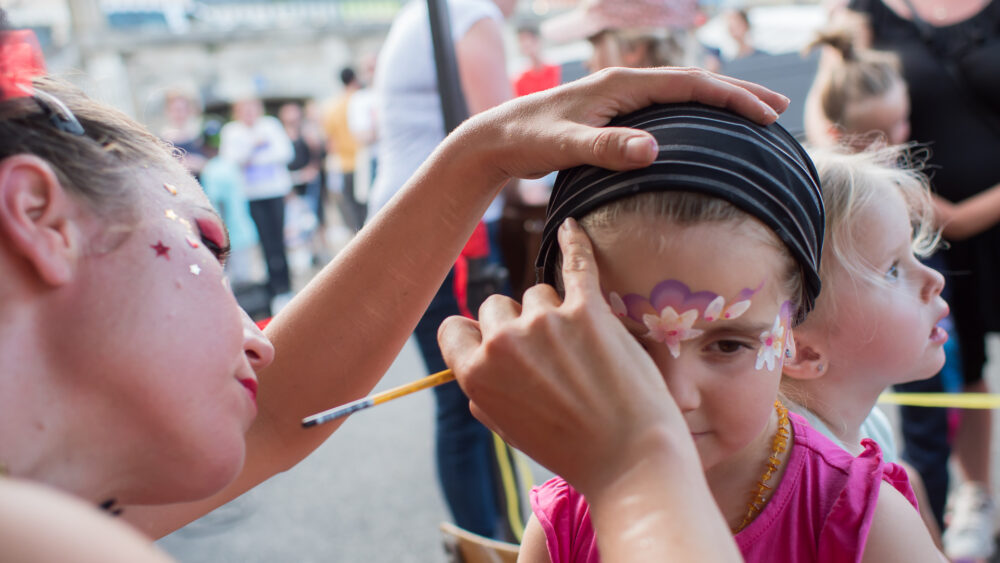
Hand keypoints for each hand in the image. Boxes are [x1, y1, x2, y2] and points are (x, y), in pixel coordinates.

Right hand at [438, 218, 693, 496]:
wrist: (631, 462)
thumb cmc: (571, 450)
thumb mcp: (509, 428)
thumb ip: (483, 391)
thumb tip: (472, 359)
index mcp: (475, 374)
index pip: (456, 328)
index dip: (477, 338)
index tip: (496, 346)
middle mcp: (504, 342)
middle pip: (498, 306)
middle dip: (520, 326)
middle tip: (554, 361)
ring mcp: (546, 322)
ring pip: (538, 293)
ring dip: (556, 313)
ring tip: (585, 354)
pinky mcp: (589, 310)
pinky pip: (576, 262)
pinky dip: (575, 242)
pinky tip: (572, 227)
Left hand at [455, 66, 789, 184]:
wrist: (496, 138)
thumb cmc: (528, 139)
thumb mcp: (565, 146)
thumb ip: (605, 148)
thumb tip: (652, 150)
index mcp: (621, 85)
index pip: (689, 85)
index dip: (730, 97)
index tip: (766, 112)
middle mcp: (624, 85)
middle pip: (694, 83)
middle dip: (737, 93)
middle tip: (778, 108)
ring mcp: (619, 98)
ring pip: (682, 94)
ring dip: (719, 103)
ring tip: (754, 115)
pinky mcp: (613, 114)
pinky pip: (665, 109)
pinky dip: (693, 116)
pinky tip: (703, 132)